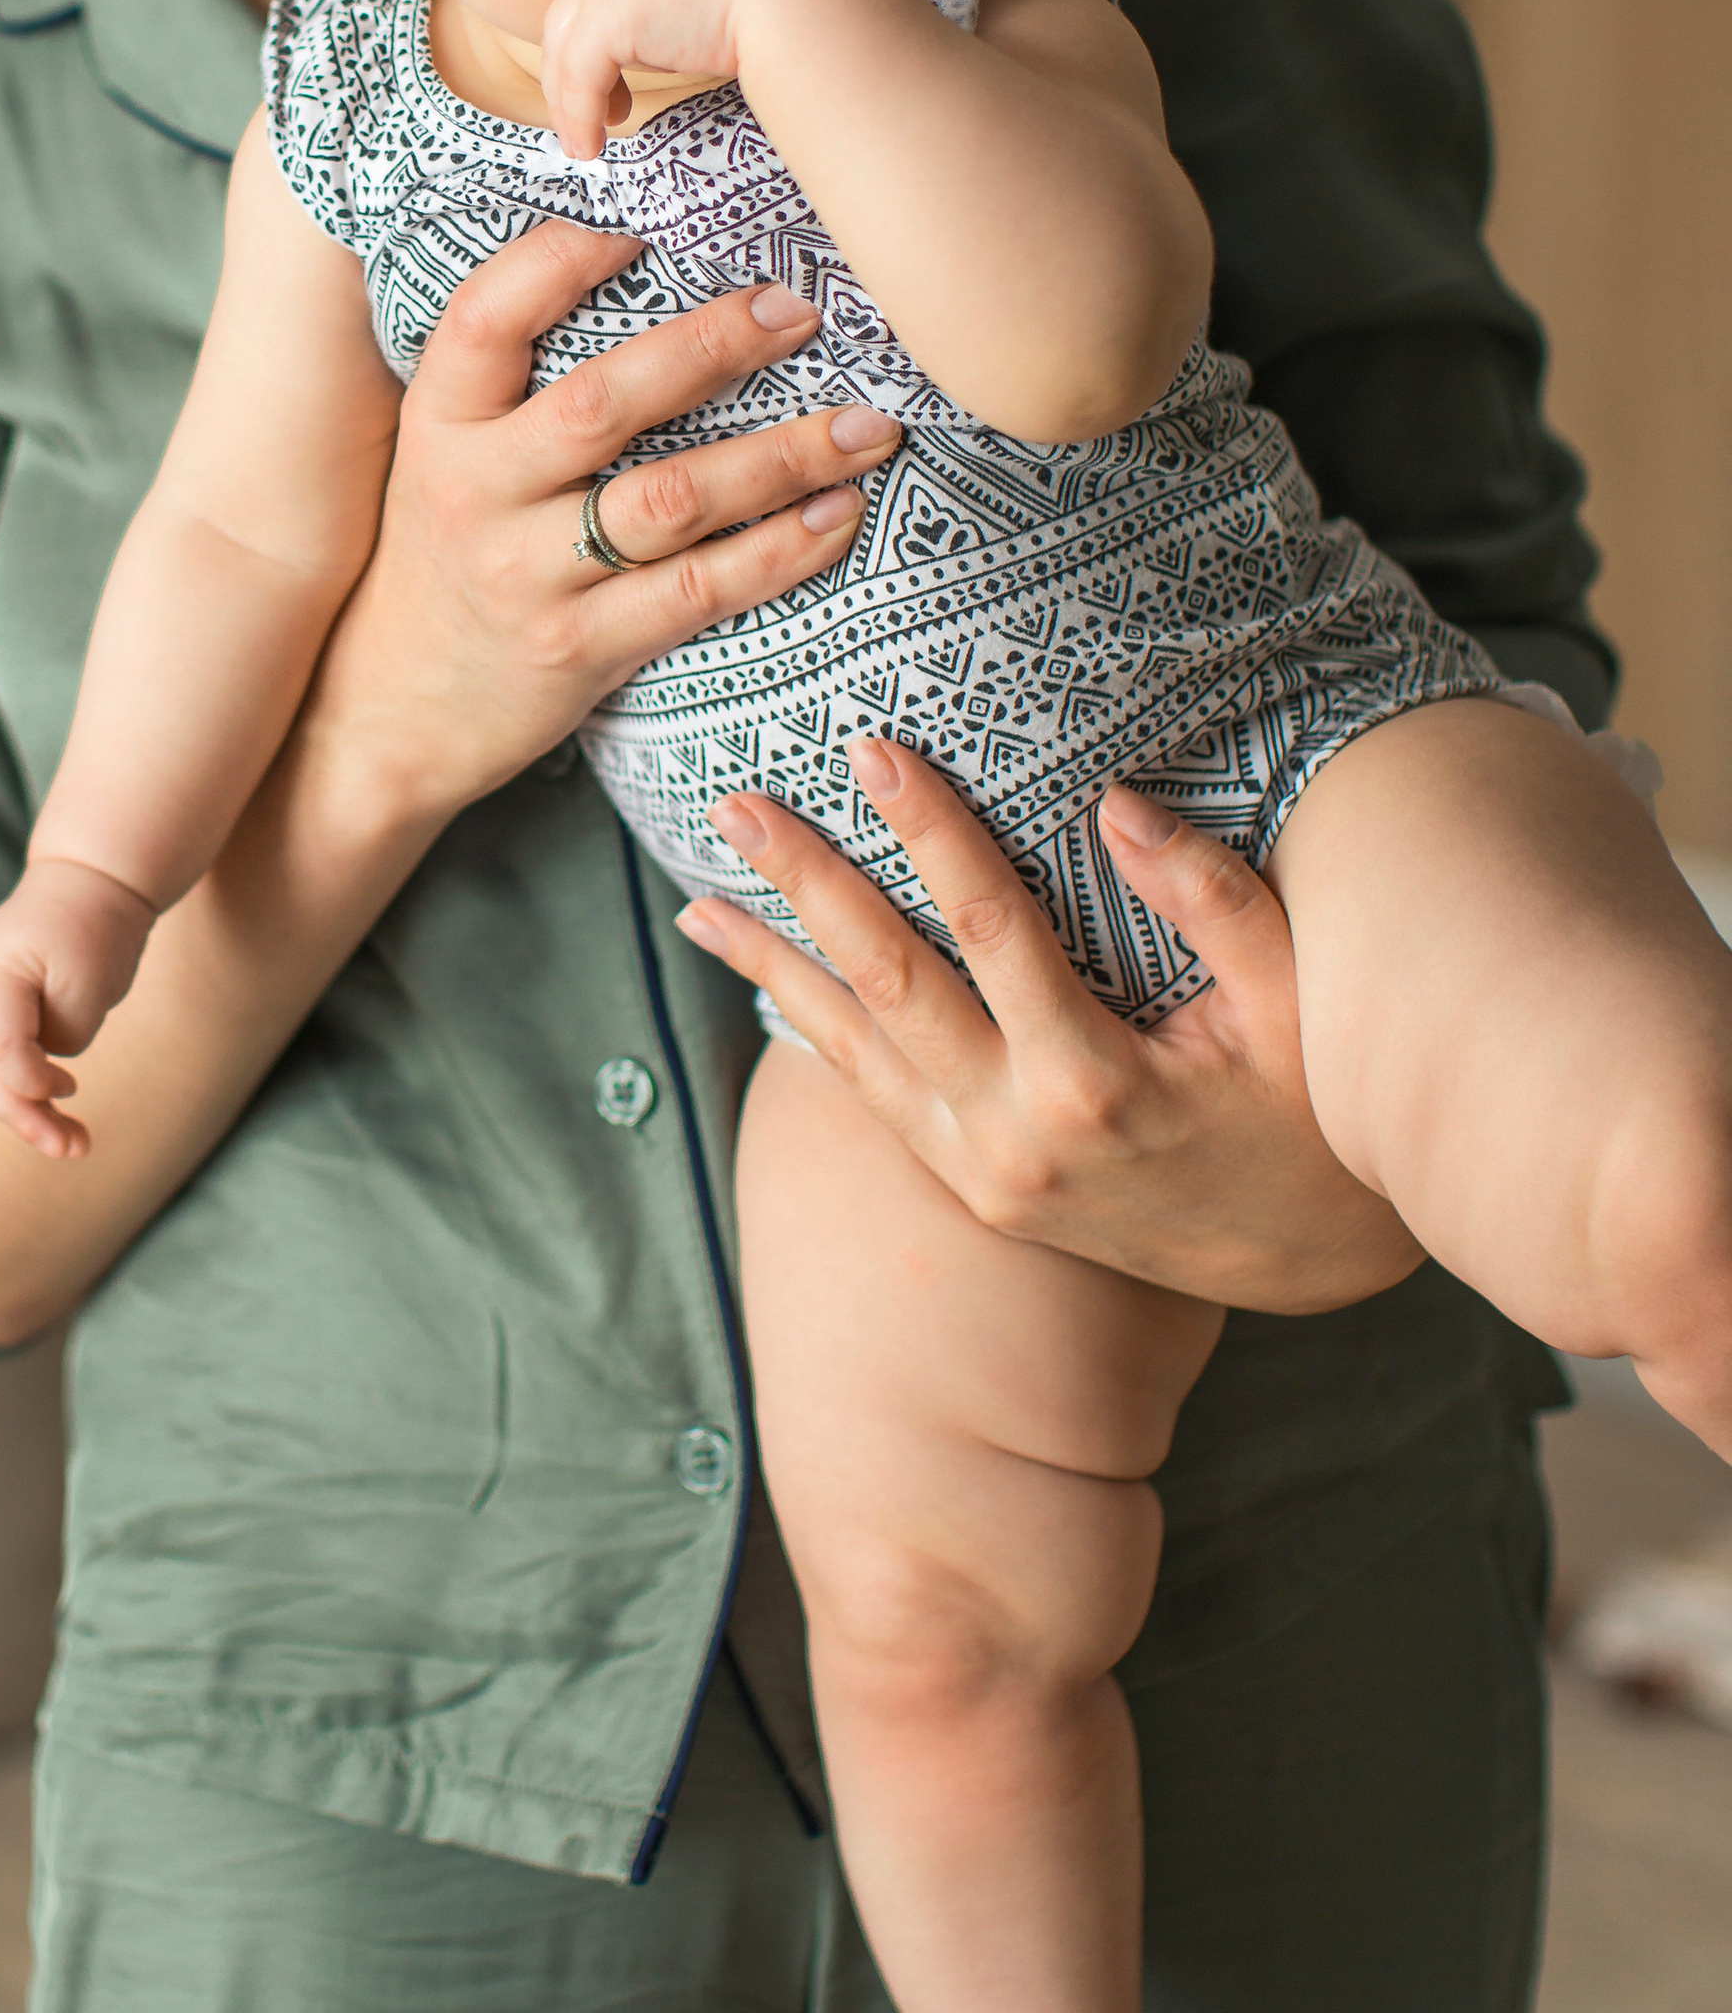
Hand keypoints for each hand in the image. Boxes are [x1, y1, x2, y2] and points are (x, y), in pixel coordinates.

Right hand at [0, 855, 157, 1161]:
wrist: (92, 878)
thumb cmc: (95, 924)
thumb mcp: (91, 975)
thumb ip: (66, 1027)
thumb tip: (51, 1066)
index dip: (29, 1080)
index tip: (72, 1087)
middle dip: (22, 1116)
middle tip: (71, 1148)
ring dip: (26, 1113)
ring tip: (74, 1145)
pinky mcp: (3, 1012)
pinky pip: (4, 1062)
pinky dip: (30, 1090)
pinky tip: (61, 1109)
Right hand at [309, 217, 901, 825]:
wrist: (391, 708)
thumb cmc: (446, 553)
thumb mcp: (444, 454)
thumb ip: (512, 382)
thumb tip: (636, 263)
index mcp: (439, 422)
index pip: (485, 319)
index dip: (559, 263)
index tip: (644, 232)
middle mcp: (475, 490)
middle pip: (604, 402)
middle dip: (713, 346)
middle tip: (800, 310)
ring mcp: (528, 575)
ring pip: (671, 500)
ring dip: (783, 457)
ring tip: (867, 426)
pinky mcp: (579, 650)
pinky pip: (698, 590)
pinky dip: (780, 550)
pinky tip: (840, 515)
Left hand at [539, 0, 871, 158]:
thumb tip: (663, 37)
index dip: (596, 31)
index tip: (610, 72)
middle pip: (571, 12)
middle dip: (575, 68)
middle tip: (599, 111)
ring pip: (565, 48)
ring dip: (571, 102)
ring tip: (587, 142)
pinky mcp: (604, 17)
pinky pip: (576, 78)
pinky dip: (578, 117)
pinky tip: (591, 146)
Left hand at [675, 741, 1421, 1314]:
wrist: (1308, 1263)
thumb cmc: (1316, 1114)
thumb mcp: (1299, 1009)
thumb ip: (1213, 902)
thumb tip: (1115, 802)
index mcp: (1094, 1081)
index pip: (987, 928)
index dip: (928, 831)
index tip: (870, 749)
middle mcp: (1015, 1135)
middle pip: (885, 985)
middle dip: (805, 886)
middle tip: (736, 804)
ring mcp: (982, 1171)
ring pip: (851, 1050)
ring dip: (771, 964)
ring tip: (697, 895)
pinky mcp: (972, 1188)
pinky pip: (870, 1093)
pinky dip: (809, 1028)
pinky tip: (762, 974)